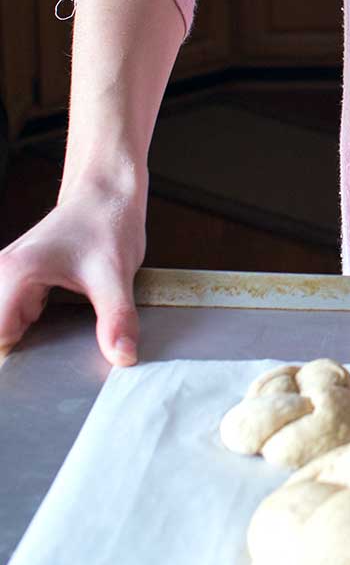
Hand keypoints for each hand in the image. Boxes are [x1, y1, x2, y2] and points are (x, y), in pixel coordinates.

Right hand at [0, 186, 144, 366]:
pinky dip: (34, 331)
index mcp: (15, 273)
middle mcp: (3, 275)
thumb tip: (122, 356)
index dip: (18, 361)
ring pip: (6, 329)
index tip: (43, 372)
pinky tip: (57, 329)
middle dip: (25, 353)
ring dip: (29, 342)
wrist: (107, 192)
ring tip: (61, 334)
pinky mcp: (20, 282)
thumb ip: (116, 318)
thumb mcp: (116, 273)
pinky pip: (15, 319)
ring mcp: (9, 278)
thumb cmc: (107, 219)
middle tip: (60, 350)